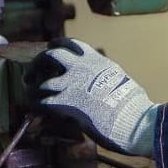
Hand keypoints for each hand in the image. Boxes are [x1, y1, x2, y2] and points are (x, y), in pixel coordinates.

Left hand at [30, 38, 157, 156]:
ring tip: (31, 95)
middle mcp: (84, 68)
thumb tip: (110, 85)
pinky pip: (42, 102)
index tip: (51, 48)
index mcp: (99, 62)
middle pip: (52, 55)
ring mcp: (74, 85)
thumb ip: (110, 79)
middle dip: (38, 63)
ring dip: (34, 89)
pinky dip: (36, 105)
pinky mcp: (67, 104)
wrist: (136, 122)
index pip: (73, 46)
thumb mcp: (123, 83)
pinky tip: (34, 110)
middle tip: (31, 74)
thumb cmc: (136, 108)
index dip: (59, 47)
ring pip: (43, 81)